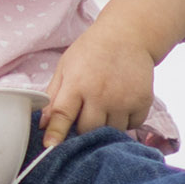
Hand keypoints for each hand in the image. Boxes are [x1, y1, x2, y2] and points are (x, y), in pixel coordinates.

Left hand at [37, 0, 184, 146]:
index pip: (62, 114)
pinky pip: (131, 126)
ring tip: (103, 106)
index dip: (55, 133)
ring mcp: (124, 99)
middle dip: (82, 129)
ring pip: (110, 131)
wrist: (128, 35)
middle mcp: (101, 94)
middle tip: (84, 115)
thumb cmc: (91, 51)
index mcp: (77, 83)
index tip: (50, 147)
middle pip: (88, 130)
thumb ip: (53, 95)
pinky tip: (120, 104)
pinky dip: (125, 121)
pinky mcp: (143, 102)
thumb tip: (42, 124)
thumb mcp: (65, 67)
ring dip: (104, 126)